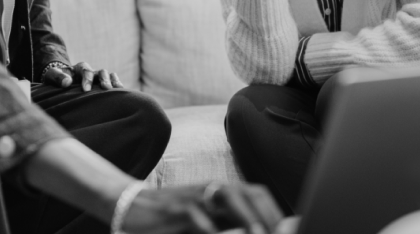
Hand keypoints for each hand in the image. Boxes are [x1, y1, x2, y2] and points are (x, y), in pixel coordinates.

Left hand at [42, 61, 123, 90]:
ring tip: (117, 90)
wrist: (60, 81)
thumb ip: (57, 77)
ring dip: (113, 82)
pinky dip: (117, 86)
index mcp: (79, 68)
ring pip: (109, 76)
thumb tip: (66, 82)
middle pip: (101, 72)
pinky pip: (113, 82)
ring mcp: (98, 77)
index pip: (86, 71)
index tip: (85, 90)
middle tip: (105, 88)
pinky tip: (122, 93)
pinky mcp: (102, 84)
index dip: (87, 80)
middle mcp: (91, 71)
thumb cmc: (56, 78)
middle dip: (103, 79)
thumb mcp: (52, 75)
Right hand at [122, 183, 283, 233]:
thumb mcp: (204, 218)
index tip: (286, 229)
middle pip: (246, 192)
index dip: (274, 211)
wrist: (132, 206)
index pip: (256, 193)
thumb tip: (258, 231)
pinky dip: (210, 227)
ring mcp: (193, 197)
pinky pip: (196, 215)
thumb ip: (228, 222)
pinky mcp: (175, 208)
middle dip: (265, 212)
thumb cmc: (173, 217)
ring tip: (258, 233)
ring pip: (226, 197)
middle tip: (275, 233)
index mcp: (220, 191)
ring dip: (246, 216)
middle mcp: (210, 189)